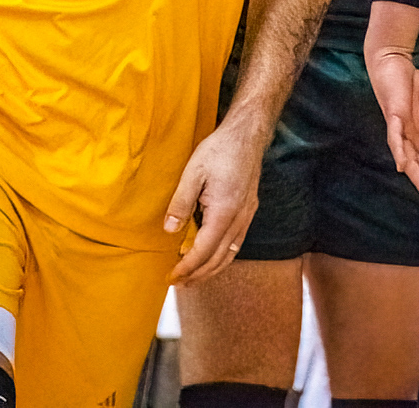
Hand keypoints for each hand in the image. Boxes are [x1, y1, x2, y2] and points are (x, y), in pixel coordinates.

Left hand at [164, 118, 264, 285]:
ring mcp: (246, 216)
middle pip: (218, 260)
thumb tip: (170, 230)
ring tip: (193, 276)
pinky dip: (222, 256)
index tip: (171, 277)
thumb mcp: (193, 172)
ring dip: (211, 269)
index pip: (203, 252)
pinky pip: (236, 243)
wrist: (247, 135)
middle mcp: (239, 220)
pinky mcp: (249, 210)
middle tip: (179, 283)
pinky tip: (212, 255)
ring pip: (229, 254)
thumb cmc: (219, 149)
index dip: (186, 268)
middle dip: (198, 275)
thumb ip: (181, 202)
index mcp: (224, 213)